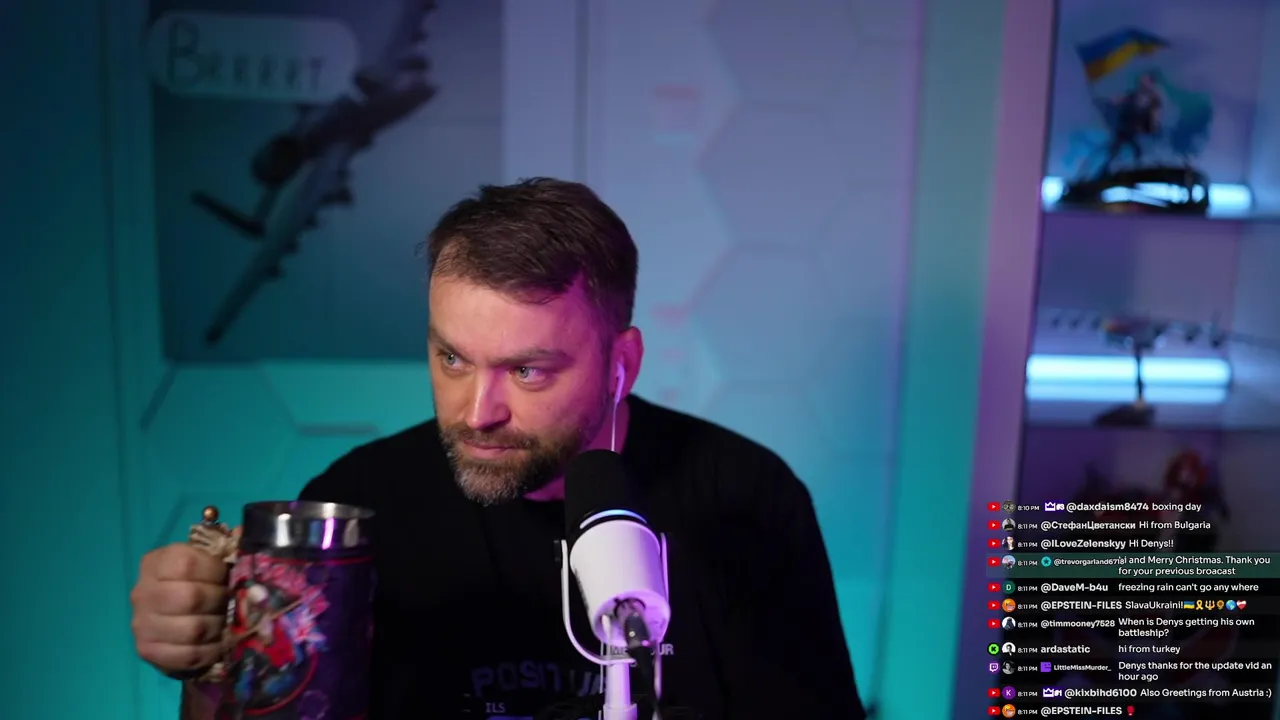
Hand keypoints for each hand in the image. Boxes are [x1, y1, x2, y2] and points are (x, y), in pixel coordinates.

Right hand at [130, 541, 231, 673]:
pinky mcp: (147, 650)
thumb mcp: (208, 559)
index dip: (216, 572)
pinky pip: (186, 654)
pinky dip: (210, 651)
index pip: (187, 564)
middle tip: (229, 603)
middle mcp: (143, 591)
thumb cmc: (196, 581)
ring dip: (218, 627)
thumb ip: (227, 548)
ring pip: (191, 629)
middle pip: (191, 598)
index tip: (227, 576)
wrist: (168, 615)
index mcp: (157, 562)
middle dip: (220, 601)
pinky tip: (217, 644)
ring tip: (225, 623)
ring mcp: (141, 623)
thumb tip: (245, 534)